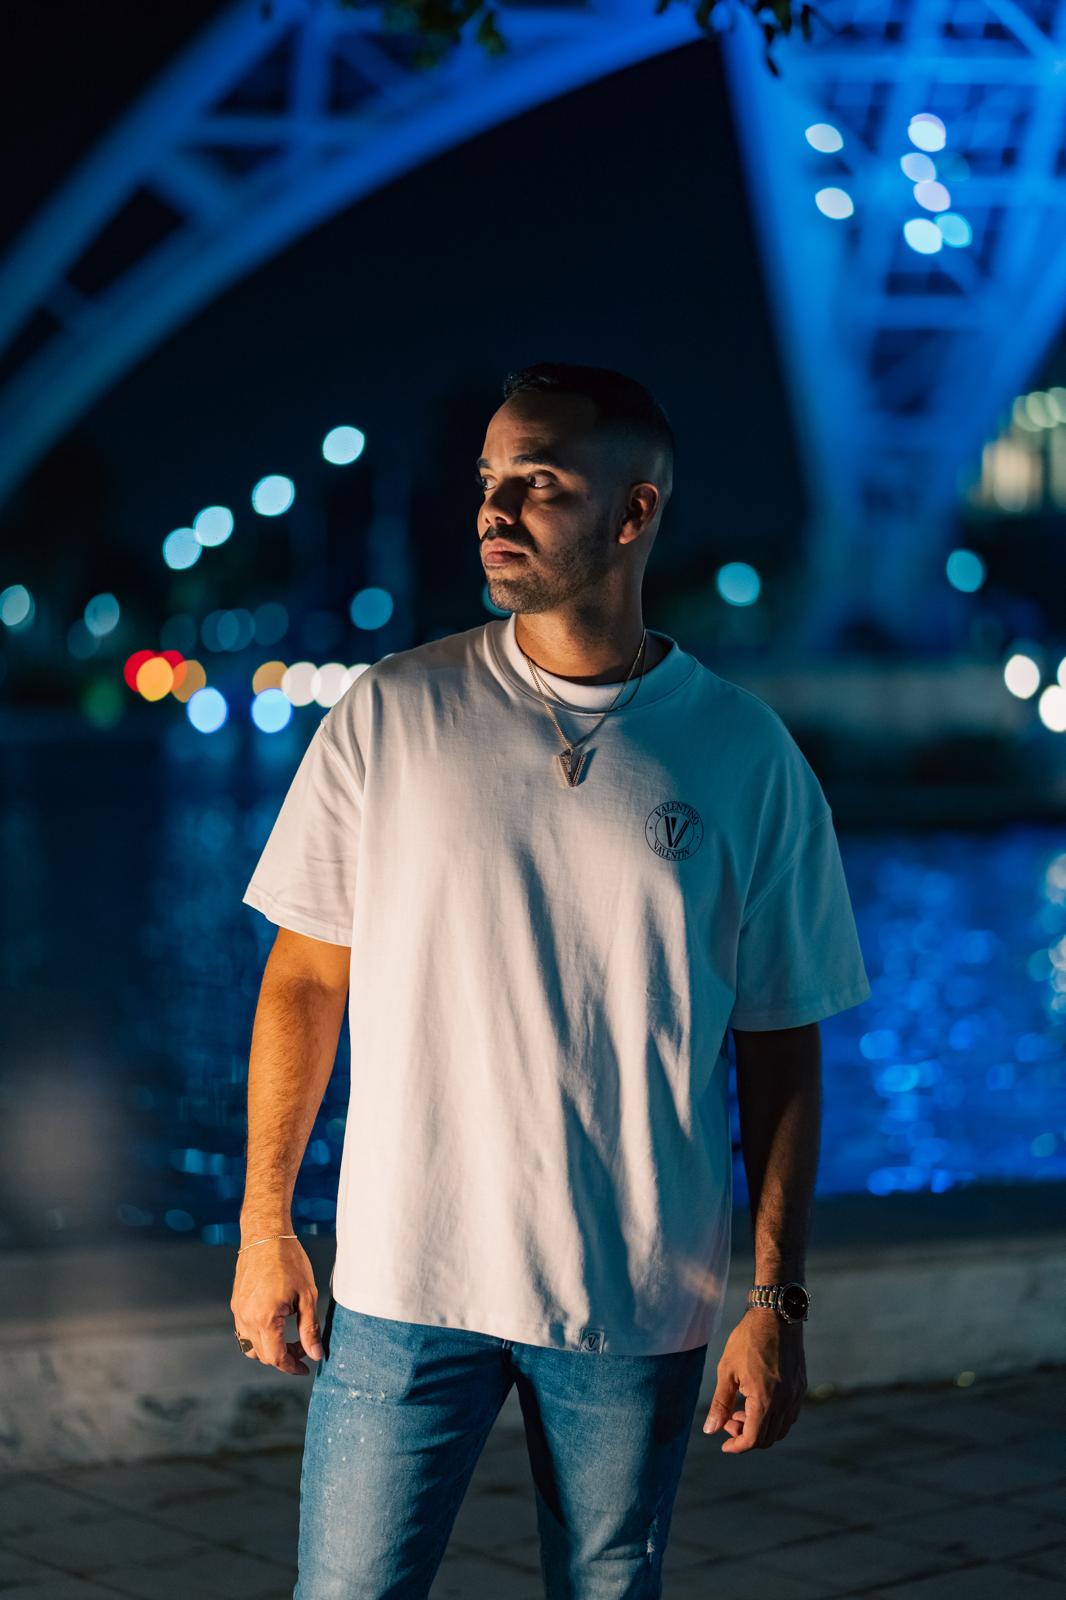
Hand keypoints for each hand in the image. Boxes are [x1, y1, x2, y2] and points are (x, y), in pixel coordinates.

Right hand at [230, 1236, 324, 1375]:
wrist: (265, 1235)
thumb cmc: (289, 1261)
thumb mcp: (307, 1295)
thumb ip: (309, 1328)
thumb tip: (315, 1354)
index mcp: (264, 1318)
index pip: (275, 1357)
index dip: (291, 1366)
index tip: (306, 1367)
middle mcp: (246, 1319)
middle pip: (262, 1355)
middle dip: (283, 1358)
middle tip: (303, 1348)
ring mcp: (238, 1311)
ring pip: (250, 1346)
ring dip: (269, 1349)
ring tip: (290, 1338)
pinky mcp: (236, 1303)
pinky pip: (244, 1332)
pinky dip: (259, 1337)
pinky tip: (276, 1325)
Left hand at [702, 1309, 806, 1450]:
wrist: (776, 1314)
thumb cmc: (748, 1339)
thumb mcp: (727, 1370)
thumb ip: (720, 1403)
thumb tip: (710, 1430)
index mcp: (764, 1400)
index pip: (753, 1439)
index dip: (736, 1446)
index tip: (723, 1444)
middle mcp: (785, 1402)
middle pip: (767, 1438)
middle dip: (746, 1435)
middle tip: (729, 1418)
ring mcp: (796, 1395)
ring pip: (781, 1429)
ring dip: (761, 1427)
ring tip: (741, 1408)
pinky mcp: (801, 1386)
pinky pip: (790, 1415)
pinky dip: (774, 1417)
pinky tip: (758, 1400)